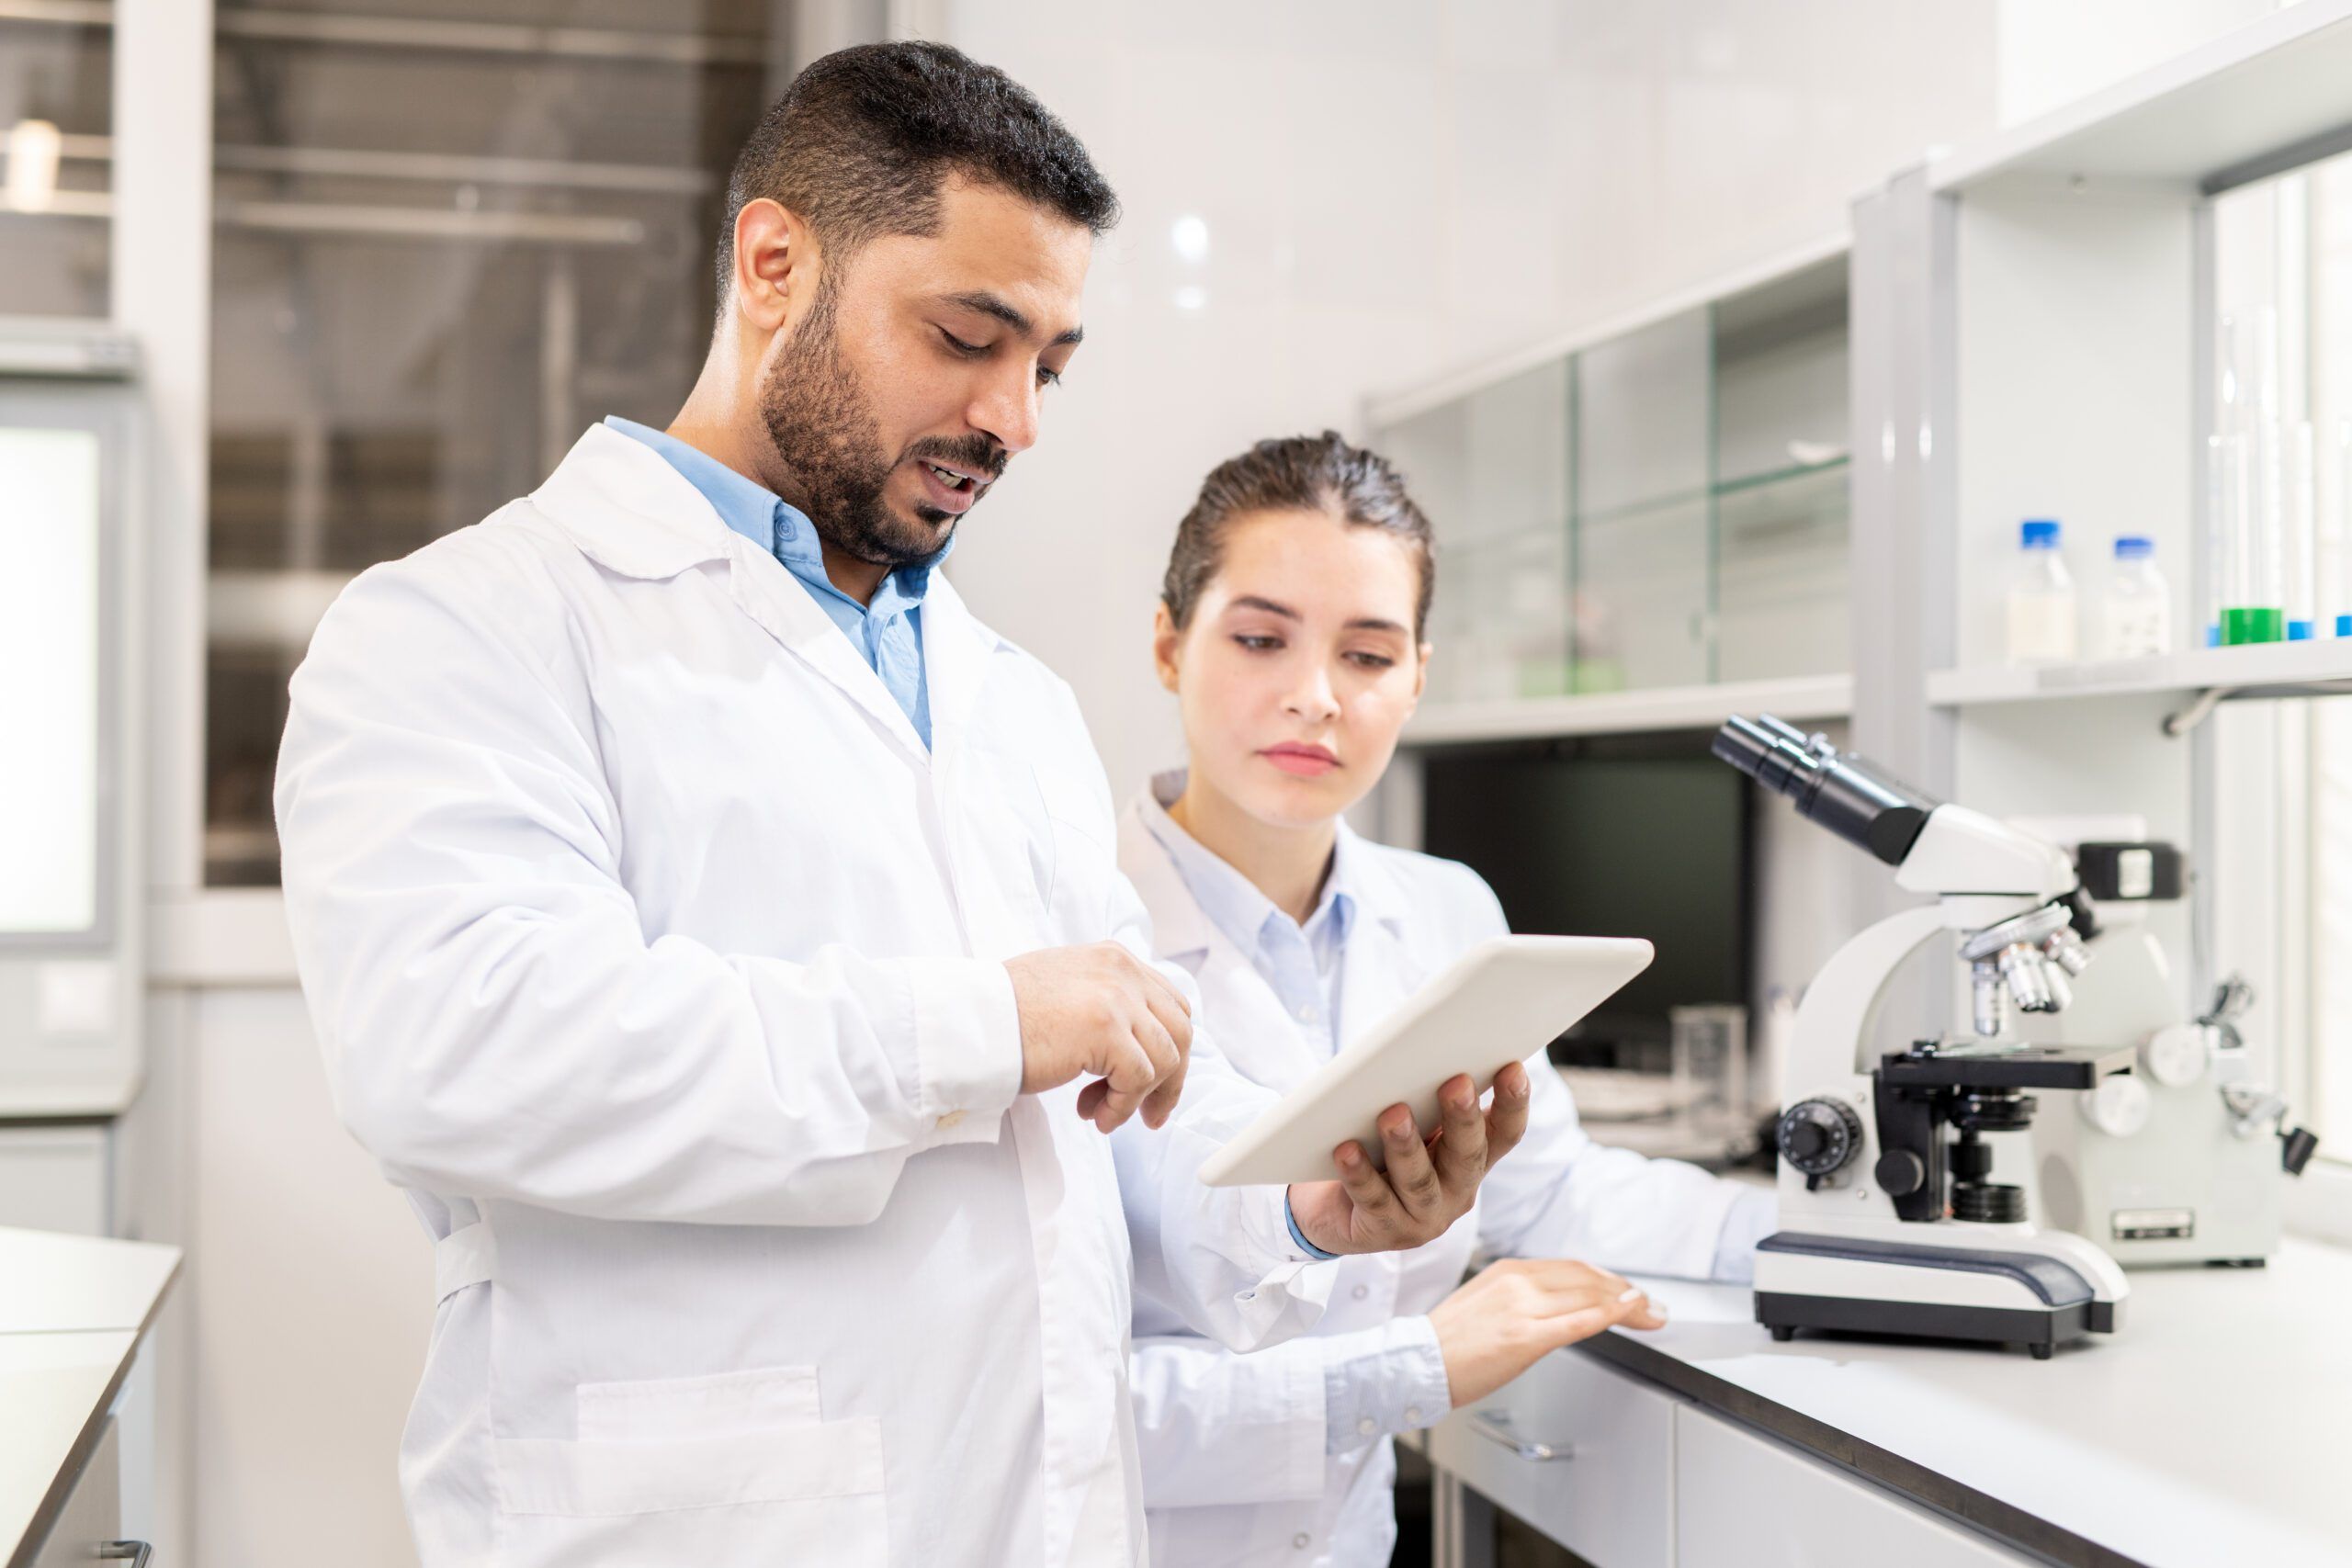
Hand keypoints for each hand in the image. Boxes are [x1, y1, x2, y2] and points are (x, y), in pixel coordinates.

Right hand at [1004, 942, 1190, 1132]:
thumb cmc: (1007, 1015)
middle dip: (1169, 1081)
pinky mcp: (1106, 1029)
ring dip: (1138, 1097)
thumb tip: (1138, 1050)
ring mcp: (1117, 997)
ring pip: (1165, 1059)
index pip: (1171, 1005)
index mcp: (1114, 959)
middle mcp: (1122, 972)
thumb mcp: (1069, 993)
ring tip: (1104, 1113)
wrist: (970, 1021)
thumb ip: (1108, 1006)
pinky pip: (1138, 1079)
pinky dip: (1122, 1106)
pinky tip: (1096, 1115)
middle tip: (1147, 1114)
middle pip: (1180, 1032)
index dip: (1169, 1050)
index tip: (1153, 1084)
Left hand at [1284, 1063, 1532, 1256]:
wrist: (1336, 1211)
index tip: (1514, 1068)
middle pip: (1468, 1155)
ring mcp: (1424, 1217)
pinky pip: (1373, 1200)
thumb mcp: (1414, 1127)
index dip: (1513, 1103)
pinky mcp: (1385, 1231)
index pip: (1505, 1133)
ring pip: (1420, 1182)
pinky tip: (1347, 1150)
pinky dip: (1359, 1174)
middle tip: (1457, 1084)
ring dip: (1408, 1147)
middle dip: (1463, 1119)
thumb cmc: (1381, 1153)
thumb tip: (1423, 1054)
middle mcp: (1458, 1191)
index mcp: (1472, 1159)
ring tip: (1393, 1115)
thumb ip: (1426, 1103)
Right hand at [1428, 1258, 1665, 1408]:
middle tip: (1653, 1305)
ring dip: (1630, 1303)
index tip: (1628, 1291)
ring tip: (1652, 1314)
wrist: (1417, 1363)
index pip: (1572, 1268)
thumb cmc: (1447, 1343)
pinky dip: (1612, 1313)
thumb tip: (1556, 1306)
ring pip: (1590, 1295)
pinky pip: (1579, 1320)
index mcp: (1507, 1270)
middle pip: (1587, 1278)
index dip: (1607, 1279)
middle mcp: (1518, 1281)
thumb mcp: (1484, 1302)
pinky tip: (1631, 1312)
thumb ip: (1519, 1298)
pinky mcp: (1525, 1337)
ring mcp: (1522, 1308)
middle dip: (1626, 1291)